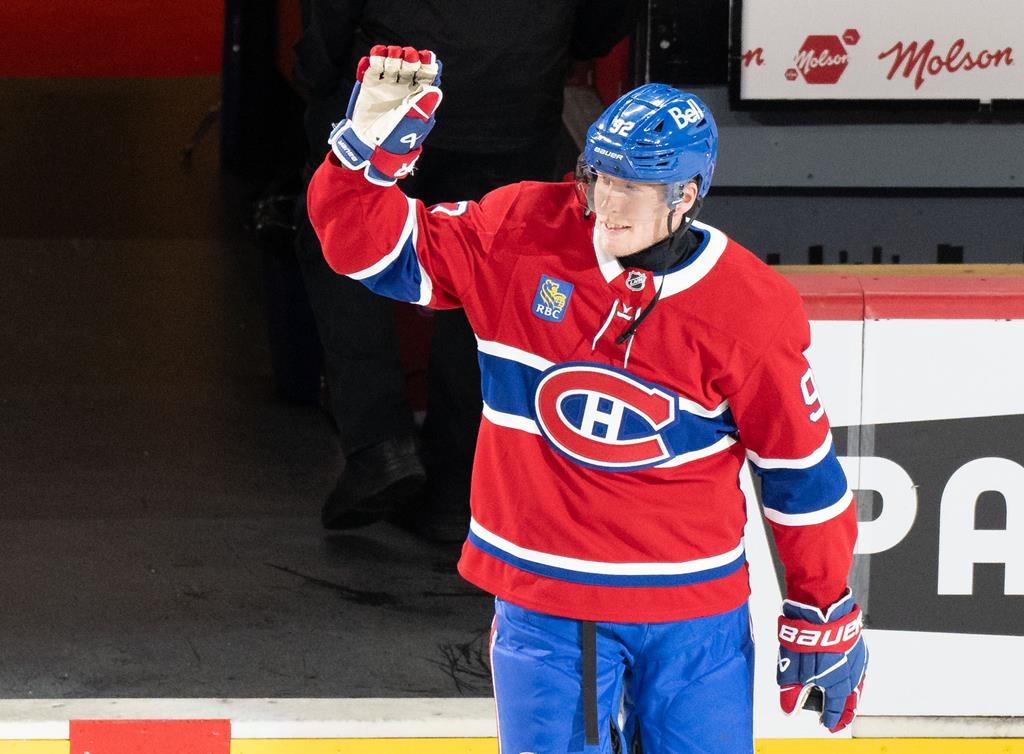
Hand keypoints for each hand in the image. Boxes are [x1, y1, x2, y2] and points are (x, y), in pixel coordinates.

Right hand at [328, 45, 441, 185]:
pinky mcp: (370, 84)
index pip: (427, 73)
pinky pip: (372, 66)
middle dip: (409, 56)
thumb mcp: (410, 125)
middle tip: (406, 57)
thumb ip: (421, 107)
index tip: (425, 57)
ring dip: (390, 54)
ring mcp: (387, 84)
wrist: (370, 147)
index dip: (428, 62)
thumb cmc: (395, 139)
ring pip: (392, 60)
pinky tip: (372, 61)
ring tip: (386, 56)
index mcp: (419, 95)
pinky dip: (373, 59)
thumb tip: (435, 90)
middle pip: (410, 63)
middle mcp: (405, 87)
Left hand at [776, 589, 866, 732]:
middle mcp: (852, 676)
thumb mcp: (790, 670)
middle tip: (841, 720)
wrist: (821, 609)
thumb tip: (789, 709)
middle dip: (845, 712)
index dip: (831, 719)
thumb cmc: (807, 639)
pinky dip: (853, 677)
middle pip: (851, 701)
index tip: (828, 724)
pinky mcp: (857, 645)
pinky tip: (847, 674)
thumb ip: (791, 692)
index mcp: (837, 686)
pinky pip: (858, 668)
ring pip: (857, 684)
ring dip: (851, 695)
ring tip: (845, 700)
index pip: (836, 710)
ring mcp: (857, 660)